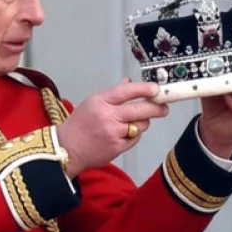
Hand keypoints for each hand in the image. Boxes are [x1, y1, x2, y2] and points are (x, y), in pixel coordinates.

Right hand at [56, 80, 170, 174]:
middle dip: (156, 108)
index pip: (127, 92)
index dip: (144, 89)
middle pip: (140, 109)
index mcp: (101, 102)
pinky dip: (133, 136)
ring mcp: (113, 133)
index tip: (156, 89)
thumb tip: (129, 83)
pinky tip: (123, 135)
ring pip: (140, 125)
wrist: (66, 149)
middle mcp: (108, 116)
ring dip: (142, 123)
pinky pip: (135, 139)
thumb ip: (113, 94)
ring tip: (132, 123)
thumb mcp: (92, 103)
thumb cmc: (79, 125)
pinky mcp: (117, 147)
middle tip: (164, 107)